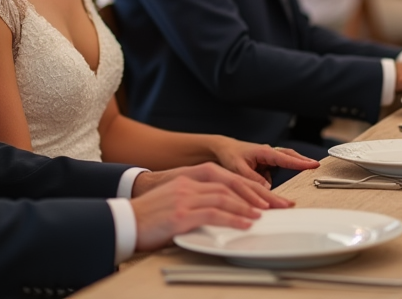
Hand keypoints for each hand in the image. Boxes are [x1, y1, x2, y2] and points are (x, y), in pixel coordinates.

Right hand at [130, 163, 292, 250]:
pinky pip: (213, 213)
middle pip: (232, 184)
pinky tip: (245, 223)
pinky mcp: (181, 213)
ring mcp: (185, 197)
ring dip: (248, 207)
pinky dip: (233, 218)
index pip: (228, 178)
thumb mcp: (176, 200)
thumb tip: (224, 210)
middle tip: (277, 206)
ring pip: (226, 197)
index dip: (251, 187)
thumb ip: (199, 200)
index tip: (269, 198)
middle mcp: (190, 183)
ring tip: (265, 215)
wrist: (123, 221)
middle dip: (258, 196)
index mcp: (190, 177)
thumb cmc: (149, 215)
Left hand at [209, 138, 319, 185]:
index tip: (312, 165)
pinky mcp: (266, 164)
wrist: (222, 150)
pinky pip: (273, 173)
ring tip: (289, 174)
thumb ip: (253, 179)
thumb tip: (268, 188)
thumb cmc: (230, 155)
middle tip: (316, 166)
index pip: (285, 158)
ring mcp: (268, 158)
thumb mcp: (238, 169)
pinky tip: (262, 180)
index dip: (299, 162)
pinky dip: (272, 179)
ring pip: (283, 165)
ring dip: (287, 170)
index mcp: (264, 152)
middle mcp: (268, 153)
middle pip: (290, 156)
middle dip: (303, 161)